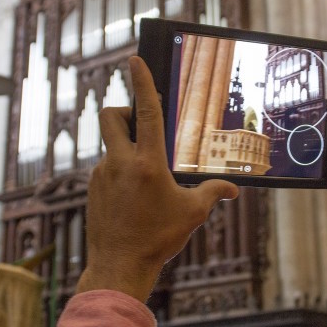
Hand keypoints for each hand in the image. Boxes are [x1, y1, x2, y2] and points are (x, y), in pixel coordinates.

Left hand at [76, 56, 238, 300]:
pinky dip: (120, 171)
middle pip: (111, 117)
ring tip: (146, 181)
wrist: (119, 267)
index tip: (135, 60)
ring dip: (127, 149)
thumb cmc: (158, 239)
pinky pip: (106, 168)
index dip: (142, 81)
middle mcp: (119, 163)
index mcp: (147, 163)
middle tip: (140, 123)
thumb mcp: (192, 214)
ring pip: (111, 146)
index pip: (146, 111)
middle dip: (123, 109)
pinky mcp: (92, 188)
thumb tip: (234, 190)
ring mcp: (100, 175)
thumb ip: (214, 194)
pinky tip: (133, 197)